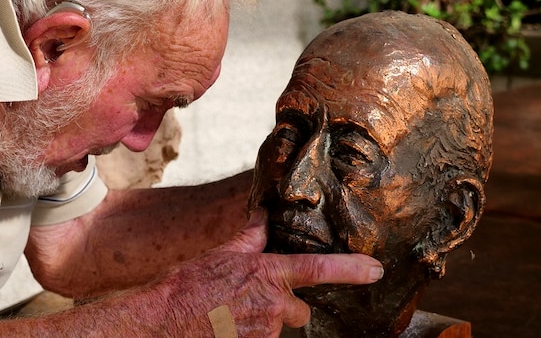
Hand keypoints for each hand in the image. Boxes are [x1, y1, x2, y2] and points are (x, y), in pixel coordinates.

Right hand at [150, 208, 383, 336]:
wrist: (164, 320)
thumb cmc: (188, 286)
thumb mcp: (221, 254)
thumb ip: (250, 237)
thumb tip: (263, 214)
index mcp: (268, 274)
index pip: (319, 270)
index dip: (352, 269)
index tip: (375, 269)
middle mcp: (273, 305)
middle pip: (299, 310)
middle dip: (283, 306)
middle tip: (251, 301)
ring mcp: (266, 331)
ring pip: (279, 327)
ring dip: (264, 321)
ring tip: (232, 315)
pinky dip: (251, 333)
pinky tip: (229, 327)